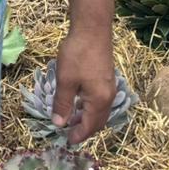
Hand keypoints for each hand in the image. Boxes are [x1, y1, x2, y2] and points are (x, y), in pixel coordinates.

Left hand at [50, 25, 114, 145]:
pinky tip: (78, 101)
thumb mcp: (65, 80)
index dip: (78, 135)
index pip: (90, 126)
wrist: (93, 28)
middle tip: (68, 132)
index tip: (67, 141)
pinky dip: (90, 107)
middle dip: (84, 129)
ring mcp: (110, 86)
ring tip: (71, 118)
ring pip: (100, 111)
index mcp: (99, 100)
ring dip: (87, 118)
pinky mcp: (107, 77)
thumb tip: (59, 123)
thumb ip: (63, 103)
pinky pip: (100, 100)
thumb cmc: (78, 54)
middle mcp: (109, 96)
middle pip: (98, 121)